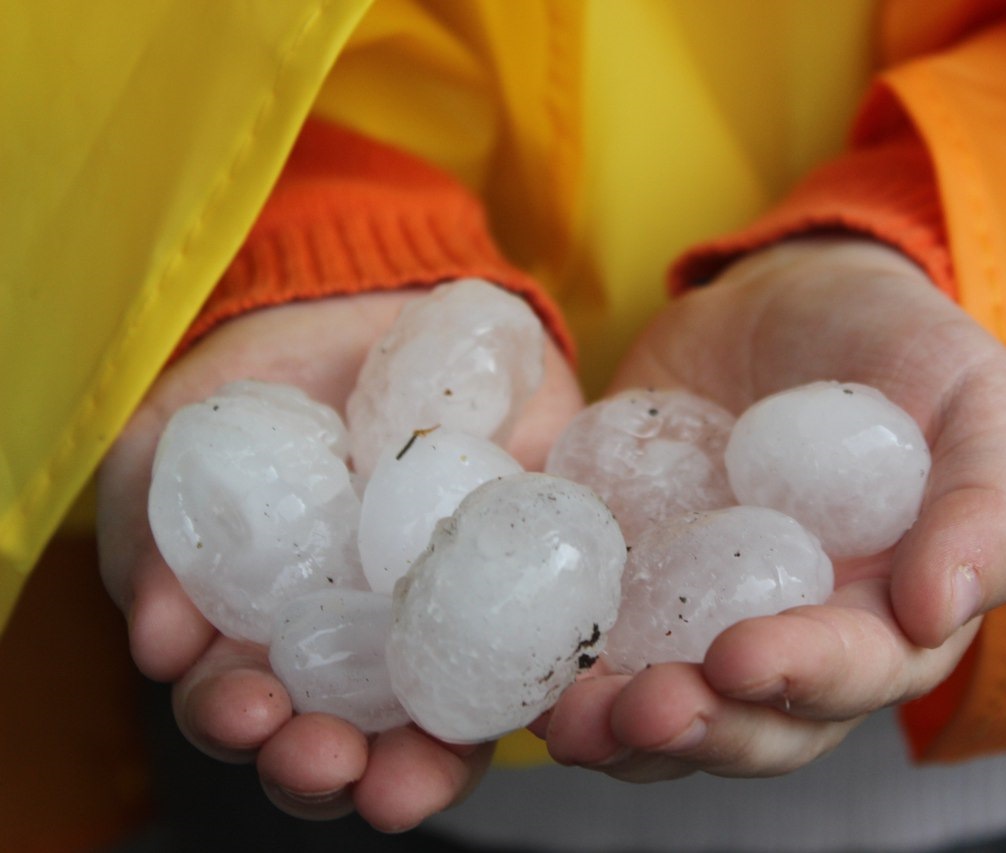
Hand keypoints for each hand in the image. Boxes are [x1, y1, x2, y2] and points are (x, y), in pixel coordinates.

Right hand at [96, 291, 583, 828]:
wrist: (359, 312)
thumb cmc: (249, 401)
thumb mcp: (170, 458)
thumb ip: (155, 543)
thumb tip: (159, 645)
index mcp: (272, 639)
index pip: (258, 711)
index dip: (250, 729)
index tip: (250, 715)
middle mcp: (363, 650)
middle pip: (348, 742)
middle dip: (332, 767)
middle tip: (327, 757)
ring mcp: (446, 618)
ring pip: (441, 722)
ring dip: (425, 766)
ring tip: (410, 776)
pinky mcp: (524, 579)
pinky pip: (539, 647)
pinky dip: (531, 683)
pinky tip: (521, 698)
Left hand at [541, 237, 1005, 780]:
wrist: (787, 299)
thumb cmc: (902, 349)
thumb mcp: (980, 401)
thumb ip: (992, 503)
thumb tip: (943, 607)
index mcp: (883, 613)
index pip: (852, 674)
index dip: (802, 678)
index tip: (741, 656)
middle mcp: (789, 634)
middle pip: (751, 719)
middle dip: (698, 726)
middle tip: (640, 708)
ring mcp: (698, 613)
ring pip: (665, 702)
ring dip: (616, 726)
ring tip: (569, 720)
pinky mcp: (625, 575)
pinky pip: (589, 635)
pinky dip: (556, 659)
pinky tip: (524, 667)